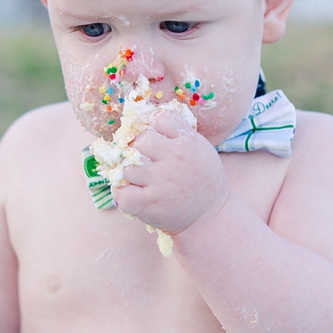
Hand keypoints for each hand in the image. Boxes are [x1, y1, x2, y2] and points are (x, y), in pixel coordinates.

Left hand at [111, 109, 230, 234]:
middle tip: (140, 156)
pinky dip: (121, 192)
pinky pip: (123, 193)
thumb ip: (179, 132)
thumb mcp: (200, 148)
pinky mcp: (150, 204)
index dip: (150, 121)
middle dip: (136, 146)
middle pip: (141, 140)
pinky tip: (130, 191)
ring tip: (135, 176)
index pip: (161, 118)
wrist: (211, 216)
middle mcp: (173, 160)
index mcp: (187, 143)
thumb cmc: (202, 179)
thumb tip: (150, 116)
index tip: (149, 131)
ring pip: (127, 166)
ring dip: (127, 170)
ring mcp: (160, 183)